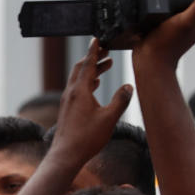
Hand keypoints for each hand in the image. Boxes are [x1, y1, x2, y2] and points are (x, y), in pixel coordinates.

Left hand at [48, 40, 134, 167]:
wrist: (65, 155)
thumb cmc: (87, 138)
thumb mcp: (109, 118)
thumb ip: (120, 100)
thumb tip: (129, 86)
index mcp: (80, 91)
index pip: (87, 64)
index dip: (94, 50)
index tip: (97, 38)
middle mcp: (71, 93)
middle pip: (81, 68)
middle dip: (94, 57)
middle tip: (107, 50)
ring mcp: (67, 101)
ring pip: (79, 79)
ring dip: (92, 70)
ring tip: (106, 64)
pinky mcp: (67, 109)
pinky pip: (76, 89)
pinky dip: (87, 81)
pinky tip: (95, 85)